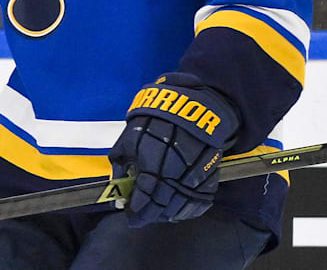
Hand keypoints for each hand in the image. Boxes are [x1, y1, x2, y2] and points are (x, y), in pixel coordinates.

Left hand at [108, 74, 239, 227]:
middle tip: (141, 218)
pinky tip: (178, 212)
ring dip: (167, 215)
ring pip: (180, 208)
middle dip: (149, 215)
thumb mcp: (129, 137)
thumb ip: (121, 163)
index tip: (130, 217)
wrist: (190, 108)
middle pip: (161, 206)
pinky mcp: (209, 176)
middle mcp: (174, 175)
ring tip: (157, 215)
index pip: (144, 198)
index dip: (136, 211)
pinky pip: (200, 202)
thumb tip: (118, 187)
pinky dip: (188, 211)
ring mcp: (194, 177)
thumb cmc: (154, 121)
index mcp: (152, 165)